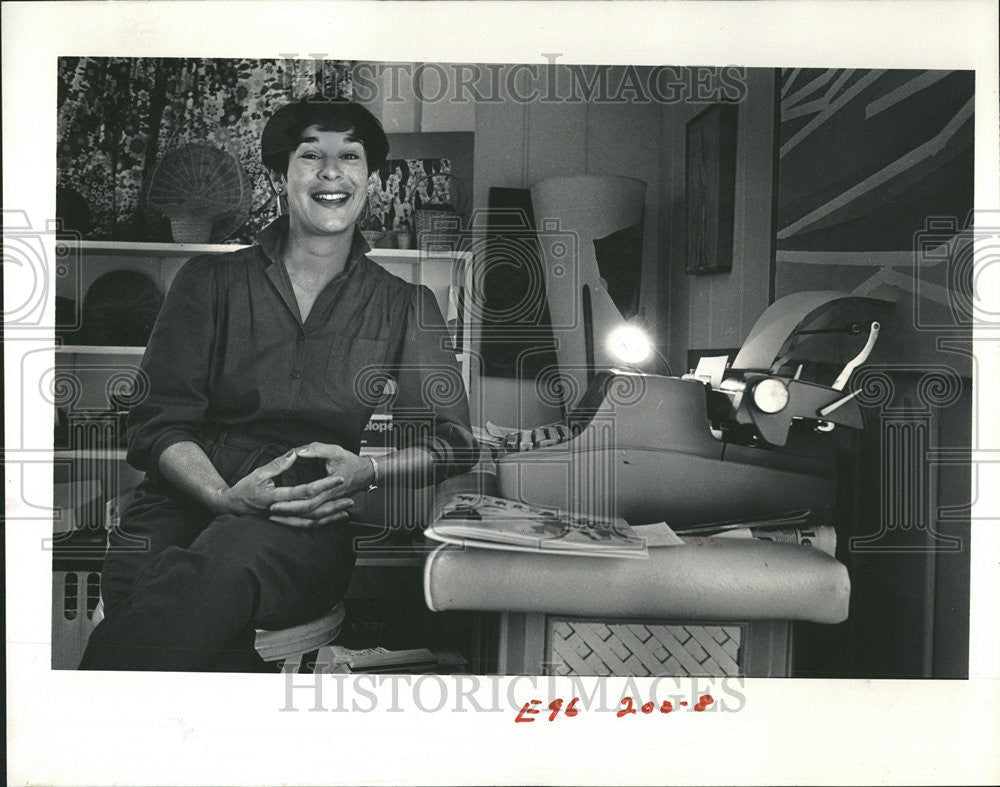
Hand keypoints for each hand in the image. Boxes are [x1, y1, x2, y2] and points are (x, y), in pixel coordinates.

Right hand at [220, 449, 353, 527]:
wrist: (232, 507)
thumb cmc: (244, 489)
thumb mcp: (259, 473)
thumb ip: (278, 464)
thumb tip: (295, 454)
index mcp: (276, 497)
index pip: (306, 491)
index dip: (324, 484)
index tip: (338, 478)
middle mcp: (282, 511)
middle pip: (314, 509)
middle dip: (334, 503)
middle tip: (351, 496)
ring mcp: (284, 519)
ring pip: (312, 520)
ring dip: (332, 514)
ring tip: (347, 508)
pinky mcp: (286, 522)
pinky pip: (307, 525)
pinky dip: (322, 522)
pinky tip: (333, 517)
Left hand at [267, 443, 373, 521]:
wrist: (367, 473)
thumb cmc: (352, 462)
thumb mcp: (336, 451)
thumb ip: (317, 450)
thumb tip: (298, 451)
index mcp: (330, 486)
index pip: (307, 498)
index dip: (290, 502)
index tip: (274, 503)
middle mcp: (330, 498)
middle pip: (307, 512)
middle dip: (287, 514)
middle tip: (271, 512)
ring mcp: (330, 505)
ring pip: (311, 519)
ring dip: (294, 521)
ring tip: (277, 519)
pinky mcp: (330, 507)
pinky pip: (317, 520)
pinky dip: (305, 522)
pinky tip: (294, 521)